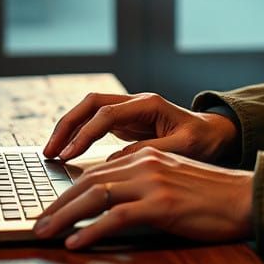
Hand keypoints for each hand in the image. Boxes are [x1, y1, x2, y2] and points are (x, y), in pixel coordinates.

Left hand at [32, 148, 253, 247]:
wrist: (245, 199)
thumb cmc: (212, 198)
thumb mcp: (173, 182)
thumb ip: (144, 185)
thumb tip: (113, 205)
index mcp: (148, 156)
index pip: (97, 172)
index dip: (68, 192)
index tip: (50, 210)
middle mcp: (146, 163)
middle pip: (89, 181)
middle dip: (57, 204)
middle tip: (37, 224)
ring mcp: (153, 182)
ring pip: (95, 195)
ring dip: (64, 216)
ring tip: (45, 233)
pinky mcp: (161, 205)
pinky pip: (116, 216)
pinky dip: (91, 230)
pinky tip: (76, 242)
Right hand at [42, 91, 239, 164]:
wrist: (214, 135)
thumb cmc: (202, 141)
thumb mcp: (183, 148)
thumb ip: (151, 151)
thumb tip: (116, 161)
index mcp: (149, 104)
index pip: (107, 114)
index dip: (86, 134)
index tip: (69, 155)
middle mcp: (135, 103)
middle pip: (91, 104)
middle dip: (68, 125)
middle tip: (50, 151)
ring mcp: (129, 111)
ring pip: (89, 112)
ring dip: (69, 129)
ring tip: (52, 153)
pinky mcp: (126, 123)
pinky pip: (95, 124)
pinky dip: (79, 136)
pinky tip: (68, 153)